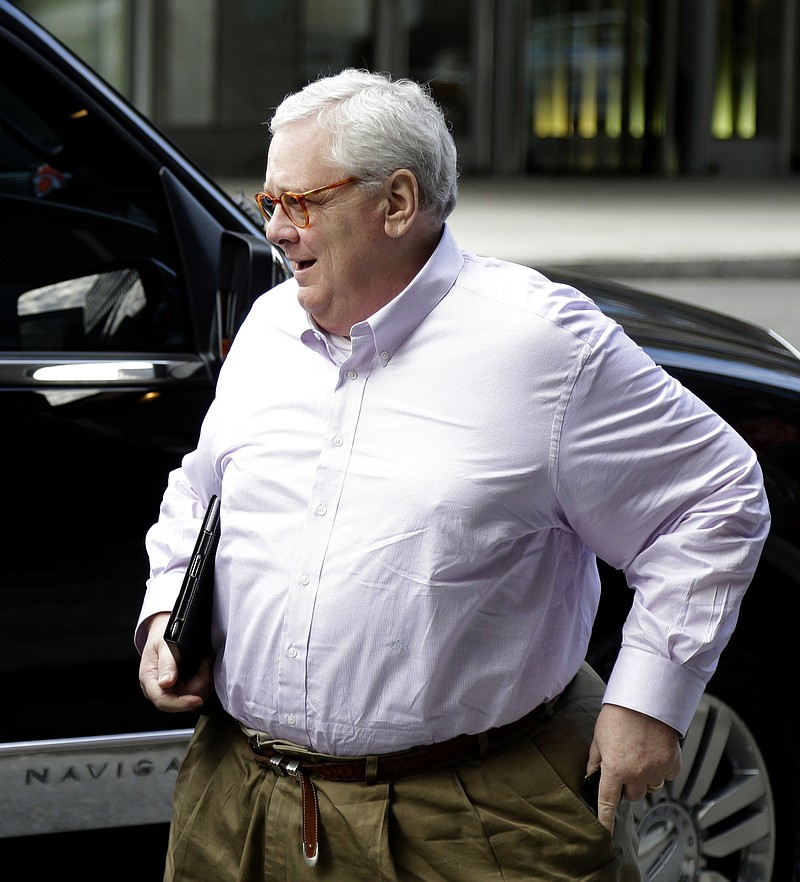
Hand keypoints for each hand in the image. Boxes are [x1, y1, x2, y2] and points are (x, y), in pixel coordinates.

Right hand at [138, 611, 214, 712]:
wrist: (164, 630)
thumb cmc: (161, 635)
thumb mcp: (163, 644)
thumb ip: (166, 663)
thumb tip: (166, 683)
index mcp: (150, 679)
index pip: (163, 701)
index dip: (181, 704)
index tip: (197, 700)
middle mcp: (160, 688)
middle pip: (182, 699)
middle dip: (200, 684)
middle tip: (206, 662)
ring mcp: (172, 688)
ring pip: (192, 696)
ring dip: (204, 681)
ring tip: (205, 662)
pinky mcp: (183, 687)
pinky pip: (197, 691)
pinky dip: (205, 679)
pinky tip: (205, 666)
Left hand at [586, 703, 681, 833]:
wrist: (646, 698)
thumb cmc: (619, 714)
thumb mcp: (599, 736)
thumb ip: (595, 759)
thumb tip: (591, 774)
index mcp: (614, 768)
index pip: (607, 801)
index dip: (605, 819)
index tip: (604, 833)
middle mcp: (636, 774)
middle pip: (632, 795)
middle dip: (628, 785)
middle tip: (626, 764)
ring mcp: (656, 770)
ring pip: (650, 787)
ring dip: (645, 777)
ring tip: (641, 753)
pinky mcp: (672, 763)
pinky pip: (666, 775)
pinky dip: (662, 768)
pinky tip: (655, 750)